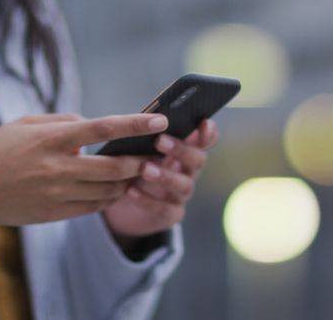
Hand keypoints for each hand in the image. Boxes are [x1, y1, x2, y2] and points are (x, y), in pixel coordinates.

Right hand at [0, 113, 167, 225]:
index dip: (136, 124)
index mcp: (52, 139)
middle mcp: (59, 167)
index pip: (104, 128)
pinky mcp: (55, 214)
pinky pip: (94, 208)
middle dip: (141, 161)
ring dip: (128, 183)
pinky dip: (109, 199)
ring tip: (136, 174)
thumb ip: (63, 121)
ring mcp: (58, 194)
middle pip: (115, 167)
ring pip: (109, 192)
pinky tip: (113, 191)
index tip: (160, 120)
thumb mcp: (25, 123)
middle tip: (154, 156)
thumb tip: (92, 124)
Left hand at [102, 120, 218, 250]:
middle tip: (159, 141)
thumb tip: (143, 118)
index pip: (207, 139)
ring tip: (145, 169)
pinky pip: (164, 209)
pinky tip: (130, 190)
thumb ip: (147, 135)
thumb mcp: (139, 148)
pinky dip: (147, 200)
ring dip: (165, 176)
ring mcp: (180, 194)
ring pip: (183, 185)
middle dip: (180, 149)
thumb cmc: (133, 165)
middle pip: (198, 160)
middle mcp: (188, 171)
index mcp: (185, 149)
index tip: (202, 123)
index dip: (208, 132)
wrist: (124, 205)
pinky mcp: (170, 214)